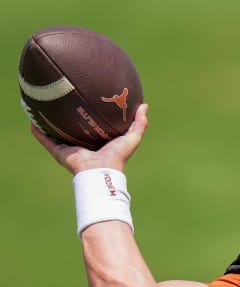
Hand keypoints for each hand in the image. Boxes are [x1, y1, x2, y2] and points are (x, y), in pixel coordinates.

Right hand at [31, 103, 148, 173]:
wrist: (101, 172)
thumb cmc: (117, 156)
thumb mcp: (131, 138)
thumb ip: (139, 124)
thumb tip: (144, 105)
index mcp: (98, 140)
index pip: (93, 125)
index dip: (90, 113)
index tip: (87, 98)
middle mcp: (82, 143)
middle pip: (72, 127)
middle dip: (67, 116)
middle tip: (62, 98)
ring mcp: (69, 148)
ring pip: (56, 132)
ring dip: (48, 121)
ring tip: (41, 105)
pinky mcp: (59, 152)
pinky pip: (45, 139)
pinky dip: (38, 131)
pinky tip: (31, 119)